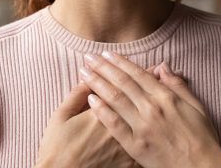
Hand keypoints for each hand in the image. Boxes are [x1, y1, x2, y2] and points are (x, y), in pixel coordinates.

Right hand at [35, 65, 160, 167]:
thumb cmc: (58, 149)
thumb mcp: (60, 117)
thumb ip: (75, 96)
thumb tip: (88, 79)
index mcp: (101, 112)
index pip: (122, 86)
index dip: (132, 72)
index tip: (138, 62)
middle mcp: (118, 125)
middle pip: (138, 98)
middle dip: (149, 81)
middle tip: (158, 67)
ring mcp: (127, 144)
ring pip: (147, 117)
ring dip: (156, 100)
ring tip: (163, 84)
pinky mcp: (130, 160)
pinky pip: (149, 142)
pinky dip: (157, 126)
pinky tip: (162, 117)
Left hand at [80, 52, 220, 167]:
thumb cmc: (202, 138)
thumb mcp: (196, 106)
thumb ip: (177, 85)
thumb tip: (163, 66)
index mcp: (166, 97)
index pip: (138, 74)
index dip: (120, 62)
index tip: (106, 53)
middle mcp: (152, 108)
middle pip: (122, 82)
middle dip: (103, 68)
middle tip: (88, 57)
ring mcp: (142, 126)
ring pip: (115, 99)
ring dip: (98, 83)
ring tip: (84, 73)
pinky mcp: (135, 145)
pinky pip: (115, 125)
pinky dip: (102, 111)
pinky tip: (91, 100)